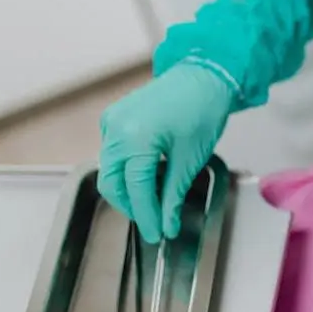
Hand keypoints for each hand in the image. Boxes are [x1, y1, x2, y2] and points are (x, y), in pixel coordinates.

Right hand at [98, 63, 234, 242]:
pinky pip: (113, 153)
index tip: (156, 235)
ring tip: (152, 202)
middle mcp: (115, 130)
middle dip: (131, 206)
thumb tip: (166, 225)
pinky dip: (126, 170)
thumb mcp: (190, 160)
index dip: (146, 216)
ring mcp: (111, 122)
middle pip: (112, 183)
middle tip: (153, 222)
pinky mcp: (113, 118)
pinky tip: (147, 177)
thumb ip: (173, 196)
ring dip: (128, 190)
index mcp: (135, 138)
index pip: (135, 190)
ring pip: (110, 170)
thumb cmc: (201, 112)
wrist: (202, 77)